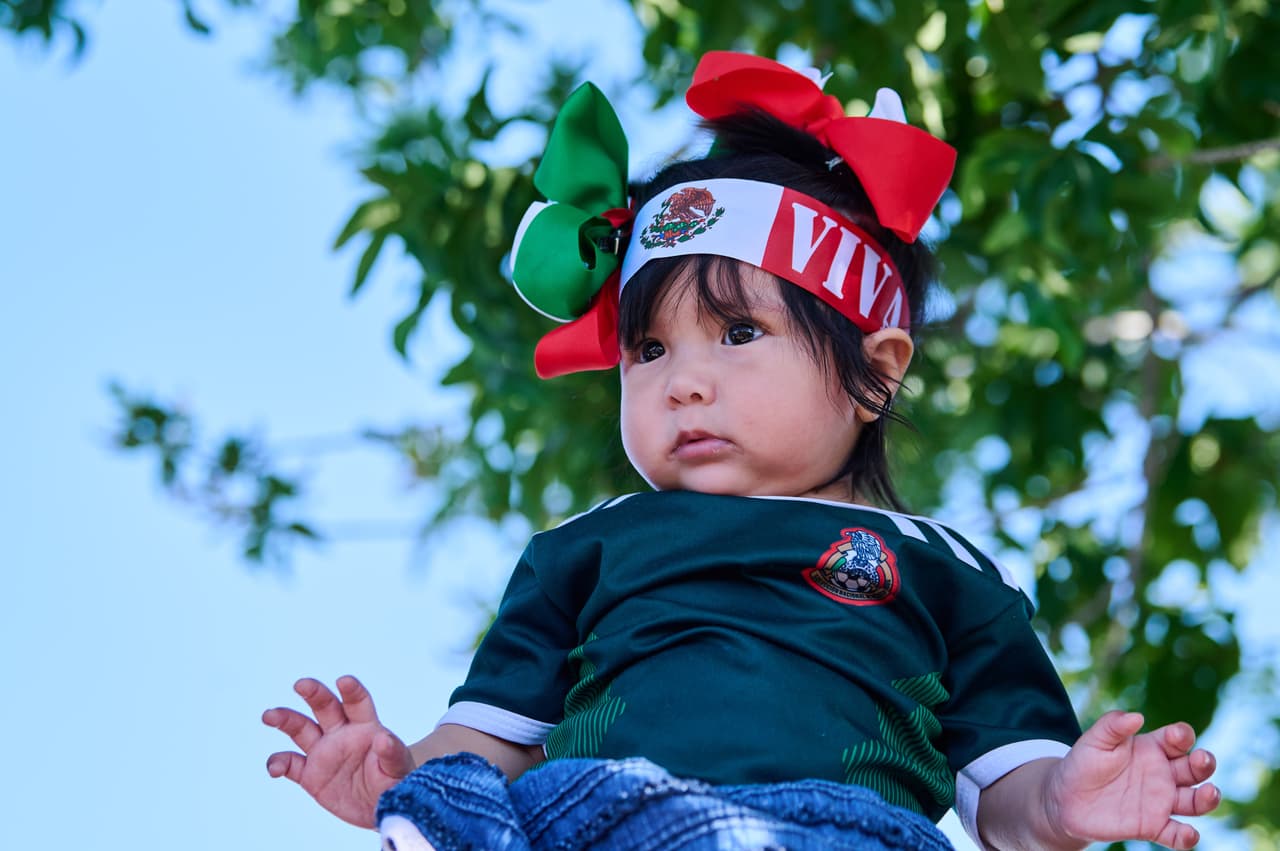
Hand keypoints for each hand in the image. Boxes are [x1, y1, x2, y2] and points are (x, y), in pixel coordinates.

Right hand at [263, 675, 415, 827]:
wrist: (381, 808)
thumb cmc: (396, 782)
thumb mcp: (399, 769)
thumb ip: (392, 753)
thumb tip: (383, 739)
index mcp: (366, 727)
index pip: (357, 702)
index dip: (351, 690)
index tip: (344, 681)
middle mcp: (341, 733)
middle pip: (325, 706)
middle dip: (314, 693)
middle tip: (301, 684)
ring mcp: (323, 752)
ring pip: (300, 728)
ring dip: (285, 719)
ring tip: (269, 715)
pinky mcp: (310, 774)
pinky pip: (290, 764)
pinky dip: (278, 763)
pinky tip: (274, 769)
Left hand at [1045, 710, 1219, 849]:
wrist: (1066, 799)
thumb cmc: (1083, 763)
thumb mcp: (1094, 740)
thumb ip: (1113, 725)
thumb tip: (1136, 716)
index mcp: (1152, 749)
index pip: (1178, 739)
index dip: (1182, 735)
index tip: (1177, 735)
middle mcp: (1163, 775)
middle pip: (1195, 769)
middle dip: (1204, 763)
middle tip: (1202, 759)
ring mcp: (1160, 802)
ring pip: (1195, 802)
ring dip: (1207, 798)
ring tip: (1210, 793)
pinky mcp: (1152, 826)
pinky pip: (1176, 835)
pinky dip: (1186, 837)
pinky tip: (1188, 834)